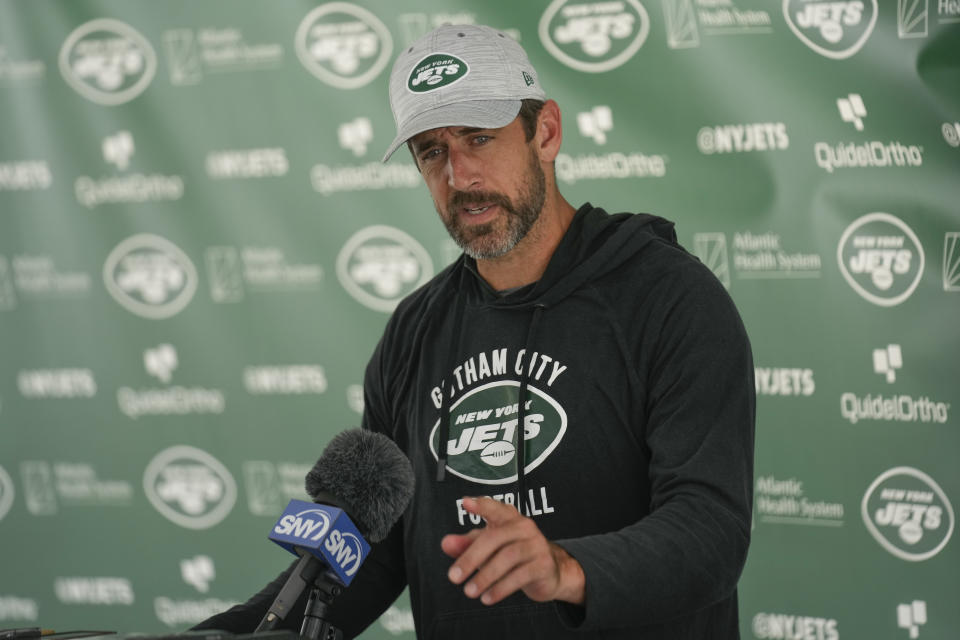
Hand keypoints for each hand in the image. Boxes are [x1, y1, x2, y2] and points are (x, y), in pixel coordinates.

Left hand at [440, 496, 584, 605]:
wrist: (548, 573)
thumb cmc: (512, 554)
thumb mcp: (487, 548)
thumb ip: (466, 544)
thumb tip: (446, 543)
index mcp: (508, 517)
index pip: (494, 508)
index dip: (481, 505)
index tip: (465, 503)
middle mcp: (524, 526)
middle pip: (494, 537)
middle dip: (471, 558)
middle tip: (454, 577)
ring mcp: (536, 544)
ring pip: (507, 557)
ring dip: (485, 576)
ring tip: (469, 591)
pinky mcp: (544, 564)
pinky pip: (520, 575)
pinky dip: (501, 588)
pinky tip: (487, 598)